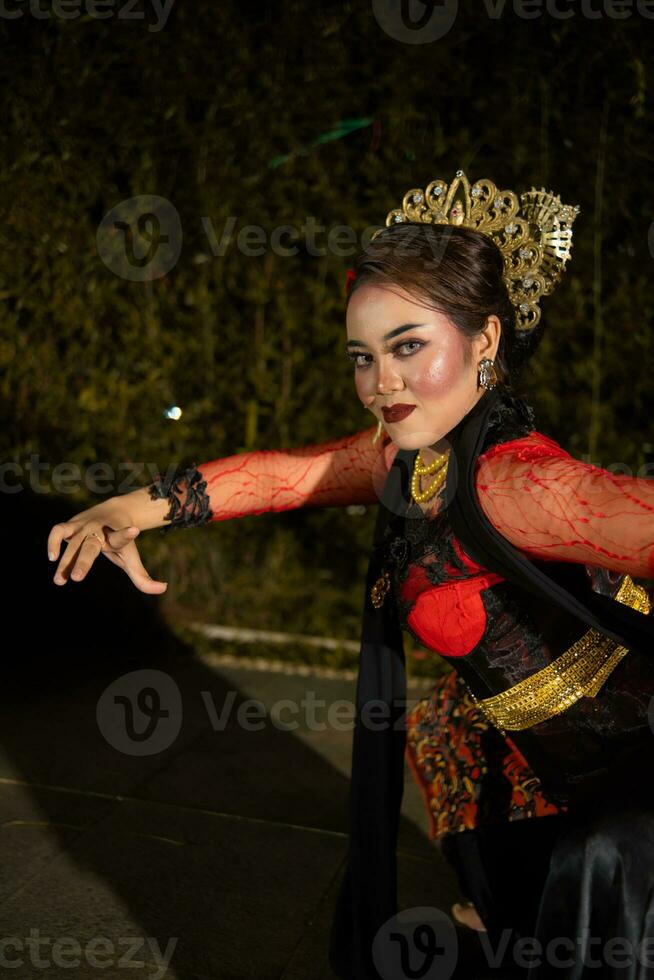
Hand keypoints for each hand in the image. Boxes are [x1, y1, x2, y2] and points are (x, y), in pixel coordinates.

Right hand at [47, 504, 167, 593]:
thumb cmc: (122, 541)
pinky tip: (52, 558)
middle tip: (77, 578)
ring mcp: (84, 527)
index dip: (126, 534)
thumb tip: (163, 589)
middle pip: (90, 546)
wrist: (114, 511)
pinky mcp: (72, 524)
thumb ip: (142, 577)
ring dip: (64, 561)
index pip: (121, 537)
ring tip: (60, 581)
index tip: (134, 530)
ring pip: (72, 543)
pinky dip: (53, 542)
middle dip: (83, 560)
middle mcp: (99, 531)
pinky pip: (58, 531)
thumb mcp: (131, 558)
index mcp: (116, 539)